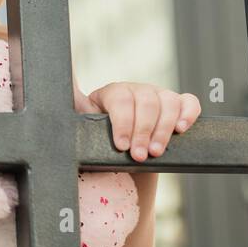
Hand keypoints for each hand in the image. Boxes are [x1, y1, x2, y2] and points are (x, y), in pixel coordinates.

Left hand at [75, 81, 201, 161]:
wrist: (118, 155)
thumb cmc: (97, 140)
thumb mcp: (81, 126)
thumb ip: (71, 106)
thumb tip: (58, 90)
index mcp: (111, 93)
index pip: (120, 100)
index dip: (123, 123)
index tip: (121, 146)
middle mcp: (136, 90)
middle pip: (146, 102)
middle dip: (143, 131)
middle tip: (139, 156)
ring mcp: (158, 96)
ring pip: (168, 102)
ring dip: (164, 129)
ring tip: (156, 153)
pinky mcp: (176, 106)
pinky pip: (189, 102)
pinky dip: (188, 113)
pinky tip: (182, 130)